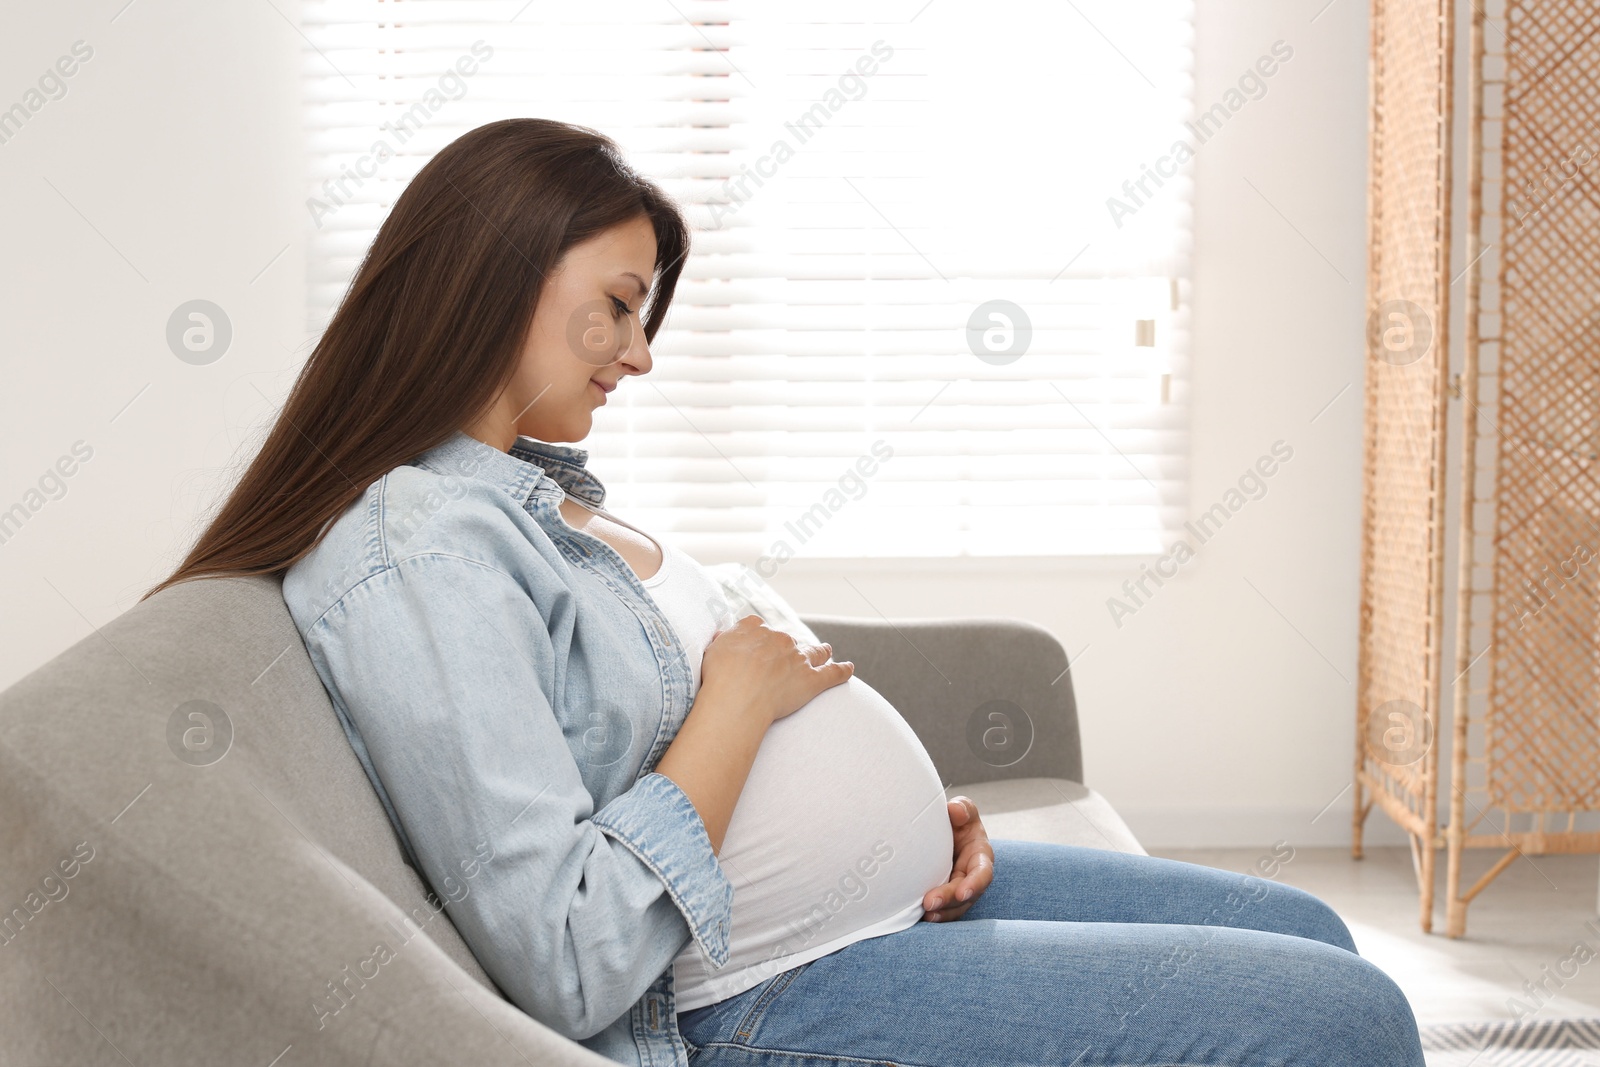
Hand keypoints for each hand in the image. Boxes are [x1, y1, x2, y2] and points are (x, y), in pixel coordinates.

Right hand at [699, 615, 852, 725]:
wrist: (737, 697)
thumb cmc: (720, 676)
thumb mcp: (712, 650)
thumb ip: (723, 640)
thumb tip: (725, 635)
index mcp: (755, 630)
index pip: (759, 628)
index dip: (760, 637)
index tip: (759, 644)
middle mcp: (779, 640)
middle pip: (788, 640)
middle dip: (791, 646)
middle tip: (791, 654)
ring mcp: (798, 659)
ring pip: (814, 652)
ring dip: (822, 651)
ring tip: (827, 650)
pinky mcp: (812, 681)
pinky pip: (833, 674)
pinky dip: (843, 670)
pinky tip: (850, 668)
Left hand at [921, 796, 993, 921]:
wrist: (945, 832)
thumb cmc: (958, 820)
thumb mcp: (963, 810)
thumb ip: (963, 808)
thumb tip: (955, 810)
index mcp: (980, 856)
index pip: (983, 873)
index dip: (974, 884)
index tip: (962, 892)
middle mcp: (972, 876)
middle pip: (965, 894)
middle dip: (949, 900)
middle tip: (929, 903)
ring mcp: (959, 887)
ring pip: (955, 906)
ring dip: (942, 912)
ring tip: (925, 914)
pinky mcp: (946, 895)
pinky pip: (943, 909)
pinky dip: (935, 914)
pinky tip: (921, 917)